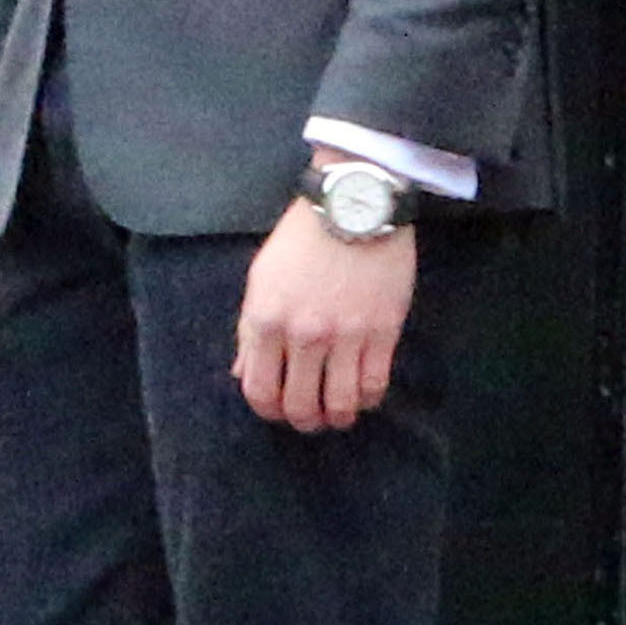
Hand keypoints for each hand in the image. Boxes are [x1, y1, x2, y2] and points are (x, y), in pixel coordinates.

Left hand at [234, 203, 415, 431]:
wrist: (354, 204)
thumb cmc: (302, 239)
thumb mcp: (262, 279)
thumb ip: (250, 330)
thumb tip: (243, 373)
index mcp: (265, 320)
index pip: (258, 390)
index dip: (267, 410)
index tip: (278, 408)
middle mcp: (303, 334)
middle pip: (298, 406)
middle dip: (302, 420)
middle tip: (310, 417)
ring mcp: (345, 335)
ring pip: (339, 405)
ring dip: (336, 418)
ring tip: (338, 413)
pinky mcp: (383, 331)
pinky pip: (374, 385)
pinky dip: (367, 399)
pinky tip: (363, 393)